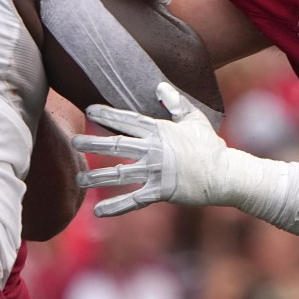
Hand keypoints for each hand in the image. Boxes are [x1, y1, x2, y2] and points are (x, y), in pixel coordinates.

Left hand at [73, 82, 219, 215]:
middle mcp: (154, 150)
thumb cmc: (210, 146)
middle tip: (73, 140)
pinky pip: (133, 200)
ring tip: (79, 179)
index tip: (88, 109)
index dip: (107, 114)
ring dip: (97, 176)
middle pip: (116, 144)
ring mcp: (156, 171)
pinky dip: (116, 207)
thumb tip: (160, 86)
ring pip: (119, 173)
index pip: (127, 120)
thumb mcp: (194, 119)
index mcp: (159, 131)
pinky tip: (99, 211)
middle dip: (93, 142)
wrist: (225, 174)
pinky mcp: (161, 191)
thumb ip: (176, 103)